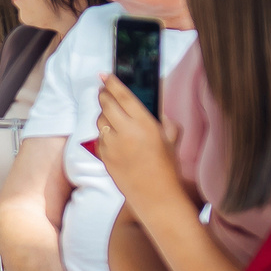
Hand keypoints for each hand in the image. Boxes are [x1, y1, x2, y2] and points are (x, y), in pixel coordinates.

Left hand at [94, 75, 182, 211]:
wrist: (155, 195)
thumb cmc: (167, 166)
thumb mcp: (170, 138)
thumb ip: (162, 119)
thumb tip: (151, 108)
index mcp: (144, 123)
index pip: (123, 96)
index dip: (112, 82)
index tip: (104, 74)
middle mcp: (125, 132)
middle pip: (105, 104)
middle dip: (103, 95)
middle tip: (104, 90)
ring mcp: (112, 145)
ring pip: (99, 121)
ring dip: (104, 115)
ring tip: (113, 116)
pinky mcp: (104, 157)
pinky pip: (99, 138)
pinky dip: (104, 134)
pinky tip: (114, 138)